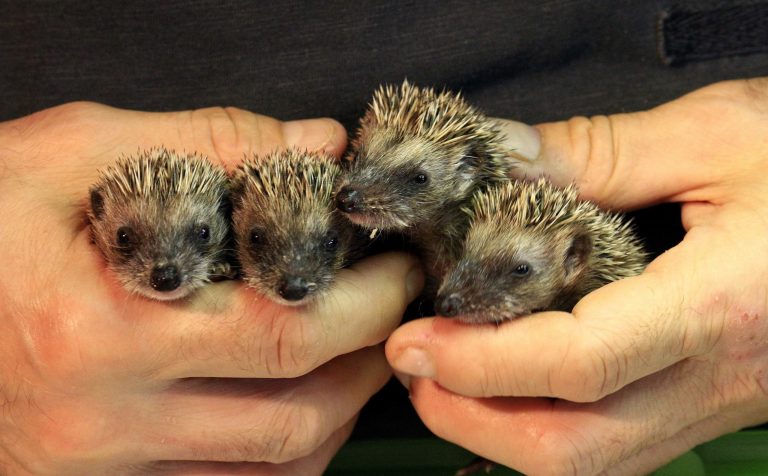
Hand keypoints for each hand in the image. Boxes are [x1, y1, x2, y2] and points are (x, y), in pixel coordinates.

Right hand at [0, 102, 423, 474]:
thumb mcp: (67, 157)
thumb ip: (203, 144)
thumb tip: (314, 148)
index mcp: (96, 332)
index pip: (280, 333)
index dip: (363, 305)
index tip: (396, 269)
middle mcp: (101, 422)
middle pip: (293, 417)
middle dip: (368, 361)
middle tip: (392, 308)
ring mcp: (100, 469)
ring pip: (270, 471)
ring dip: (340, 413)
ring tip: (357, 352)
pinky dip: (287, 455)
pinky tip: (297, 403)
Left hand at [386, 78, 767, 474]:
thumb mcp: (715, 135)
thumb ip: (598, 152)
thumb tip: (501, 162)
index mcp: (719, 307)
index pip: (578, 364)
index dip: (481, 361)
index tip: (417, 338)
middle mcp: (718, 378)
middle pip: (576, 451)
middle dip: (474, 422)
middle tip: (414, 369)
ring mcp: (717, 404)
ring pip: (596, 466)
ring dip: (501, 435)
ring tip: (444, 380)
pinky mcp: (712, 405)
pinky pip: (618, 448)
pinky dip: (546, 431)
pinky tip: (509, 389)